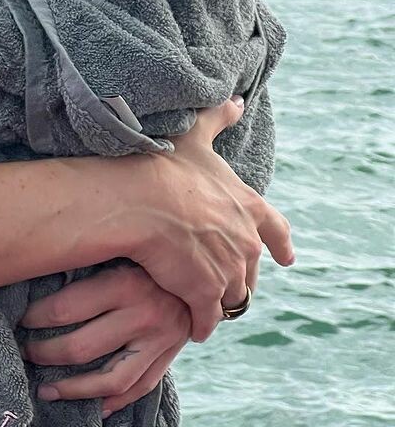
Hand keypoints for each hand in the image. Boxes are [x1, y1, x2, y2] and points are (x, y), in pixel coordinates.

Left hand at [20, 265, 189, 418]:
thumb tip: (37, 271)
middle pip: (81, 347)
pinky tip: (92, 405)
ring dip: (72, 389)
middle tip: (24, 350)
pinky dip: (113, 401)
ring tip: (46, 389)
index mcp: (124, 282)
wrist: (201, 268)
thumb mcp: (119, 247)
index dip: (34, 317)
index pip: (65, 308)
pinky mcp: (168, 357)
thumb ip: (87, 262)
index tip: (19, 318)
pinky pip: (138, 389)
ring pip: (108, 379)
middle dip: (44, 352)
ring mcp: (158, 342)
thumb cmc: (147, 252)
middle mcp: (143, 315)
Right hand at [122, 96, 292, 341]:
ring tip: (202, 304)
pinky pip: (206, 319)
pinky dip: (200, 323)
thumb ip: (219, 118)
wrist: (140, 201)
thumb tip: (239, 99)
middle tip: (222, 279)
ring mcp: (227, 271)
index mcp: (247, 207)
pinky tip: (191, 326)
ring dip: (218, 301)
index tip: (286, 258)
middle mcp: (245, 243)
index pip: (276, 230)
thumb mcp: (195, 135)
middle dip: (238, 275)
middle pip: (250, 269)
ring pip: (230, 296)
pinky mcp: (204, 295)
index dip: (281, 243)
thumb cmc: (164, 165)